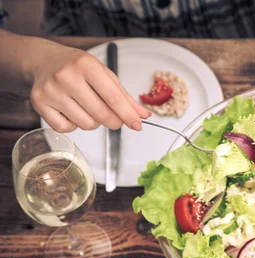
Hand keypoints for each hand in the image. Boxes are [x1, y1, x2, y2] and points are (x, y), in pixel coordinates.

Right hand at [28, 42, 150, 132]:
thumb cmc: (78, 68)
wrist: (44, 60)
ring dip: (93, 122)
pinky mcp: (39, 103)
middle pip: (101, 115)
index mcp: (87, 65)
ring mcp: (51, 91)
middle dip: (114, 121)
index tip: (137, 125)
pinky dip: (73, 125)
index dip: (128, 115)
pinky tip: (72, 111)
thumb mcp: (104, 74)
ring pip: (86, 124)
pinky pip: (66, 129)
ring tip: (88, 108)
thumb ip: (124, 96)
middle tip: (114, 118)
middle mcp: (67, 77)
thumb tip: (142, 115)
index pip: (113, 98)